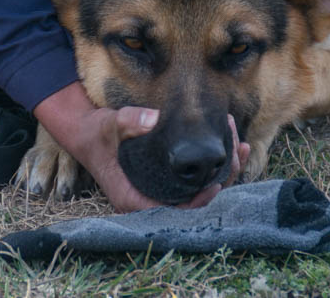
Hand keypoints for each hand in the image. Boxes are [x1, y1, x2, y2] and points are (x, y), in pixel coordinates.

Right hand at [34, 82, 249, 212]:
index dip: (198, 203)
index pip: (173, 212)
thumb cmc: (98, 132)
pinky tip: (233, 145)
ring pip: (199, 191)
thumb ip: (128, 121)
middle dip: (220, 180)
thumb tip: (153, 118)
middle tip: (236, 151)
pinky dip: (215, 166)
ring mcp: (160, 190)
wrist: (88, 131)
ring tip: (241, 145)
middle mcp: (150, 199)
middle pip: (194, 202)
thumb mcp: (110, 125)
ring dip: (223, 171)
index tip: (214, 184)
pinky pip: (196, 180)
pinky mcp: (167, 178)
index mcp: (134, 198)